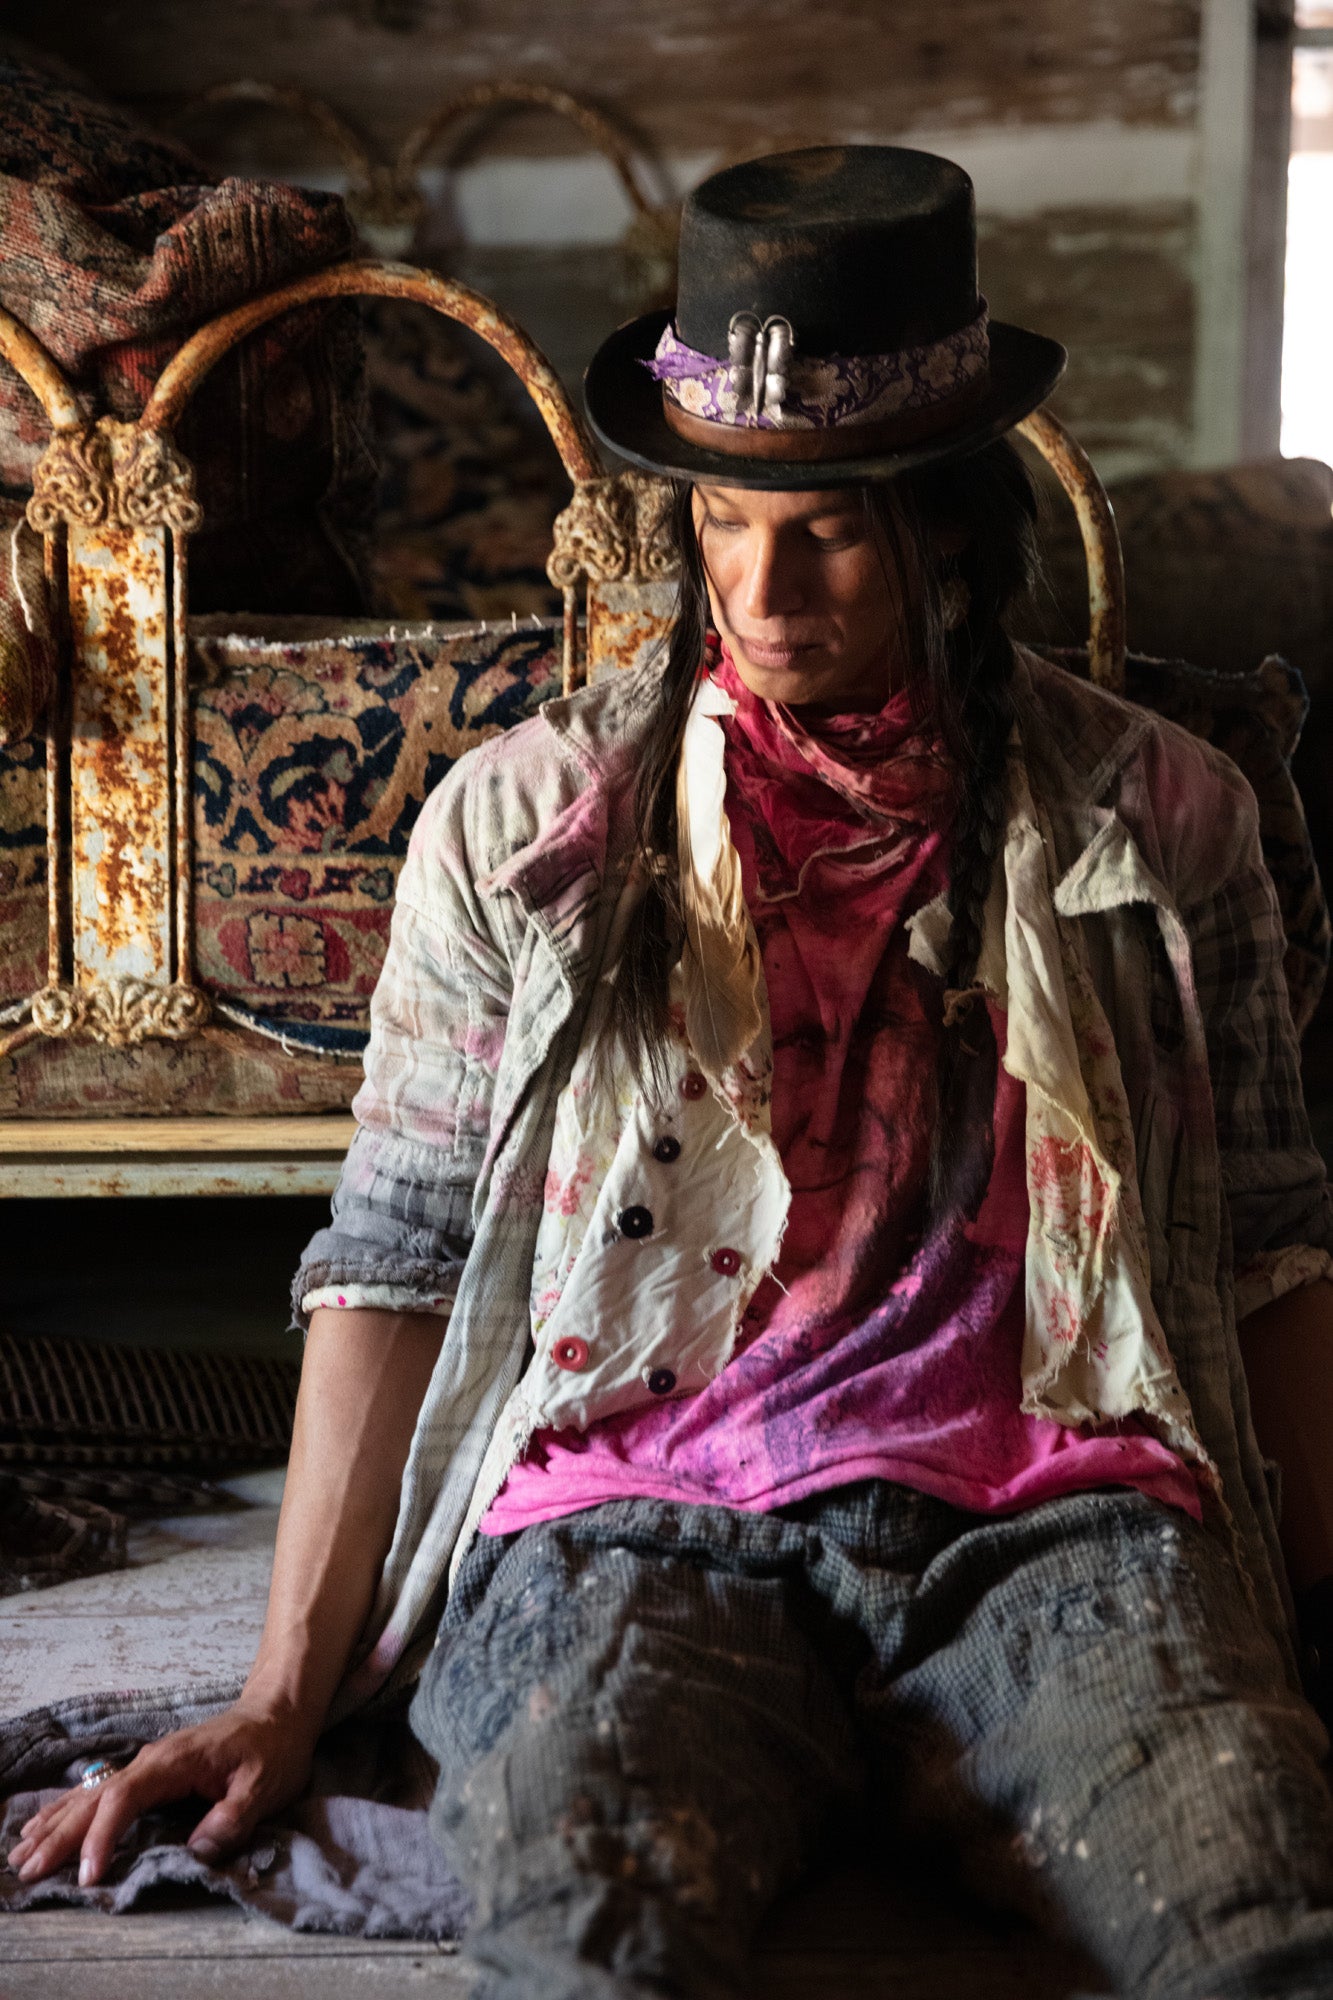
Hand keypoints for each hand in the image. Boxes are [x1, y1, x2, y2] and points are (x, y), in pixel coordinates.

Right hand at [6, 1699, 318, 1887]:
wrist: (278, 1714)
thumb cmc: (273, 1750)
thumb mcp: (265, 1785)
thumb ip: (233, 1817)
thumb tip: (197, 1849)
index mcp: (173, 1762)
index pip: (125, 1800)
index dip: (102, 1837)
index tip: (89, 1875)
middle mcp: (151, 1761)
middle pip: (95, 1799)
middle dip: (60, 1835)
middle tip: (27, 1870)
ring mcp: (147, 1765)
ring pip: (90, 1795)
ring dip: (56, 1823)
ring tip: (21, 1851)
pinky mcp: (150, 1773)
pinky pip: (100, 1793)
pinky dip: (70, 1810)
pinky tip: (47, 1824)